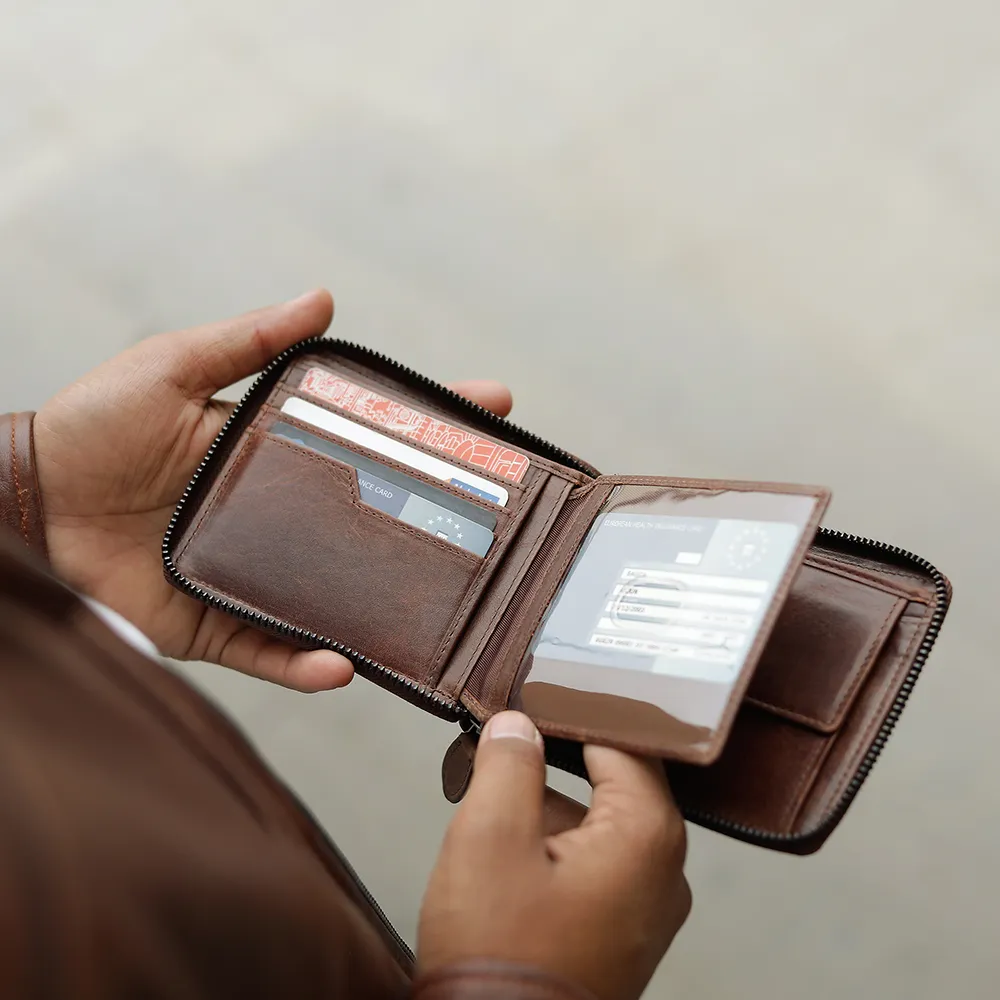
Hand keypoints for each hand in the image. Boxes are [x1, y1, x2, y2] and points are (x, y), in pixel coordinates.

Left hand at [33, 290, 512, 690]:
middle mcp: (281, 520)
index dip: (430, 423)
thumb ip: (246, 340)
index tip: (491, 406)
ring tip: (444, 604)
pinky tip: (341, 665)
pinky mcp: (214, 624)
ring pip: (335, 599)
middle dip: (438, 519)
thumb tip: (323, 298)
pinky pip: (269, 652)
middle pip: (371, 523)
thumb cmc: (96, 425)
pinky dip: (303, 665)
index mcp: (280, 457)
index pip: (371, 438)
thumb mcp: (175, 367)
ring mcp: (254, 575)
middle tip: (499, 516)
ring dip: (388, 606)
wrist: (29, 499)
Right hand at [418, 712, 690, 999]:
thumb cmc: (500, 956)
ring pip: (599, 822)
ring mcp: (646, 907)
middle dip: (554, 758)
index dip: (574, 710)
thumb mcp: (490, 837)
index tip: (533, 692)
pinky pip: (595, 862)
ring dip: (548, 804)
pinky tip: (507, 844)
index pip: (623, 739)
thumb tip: (517, 725)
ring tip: (492, 789)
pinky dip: (554, 844)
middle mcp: (664, 870)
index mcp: (648, 836)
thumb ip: (509, 764)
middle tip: (506, 735)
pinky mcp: (622, 932)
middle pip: (613, 780)